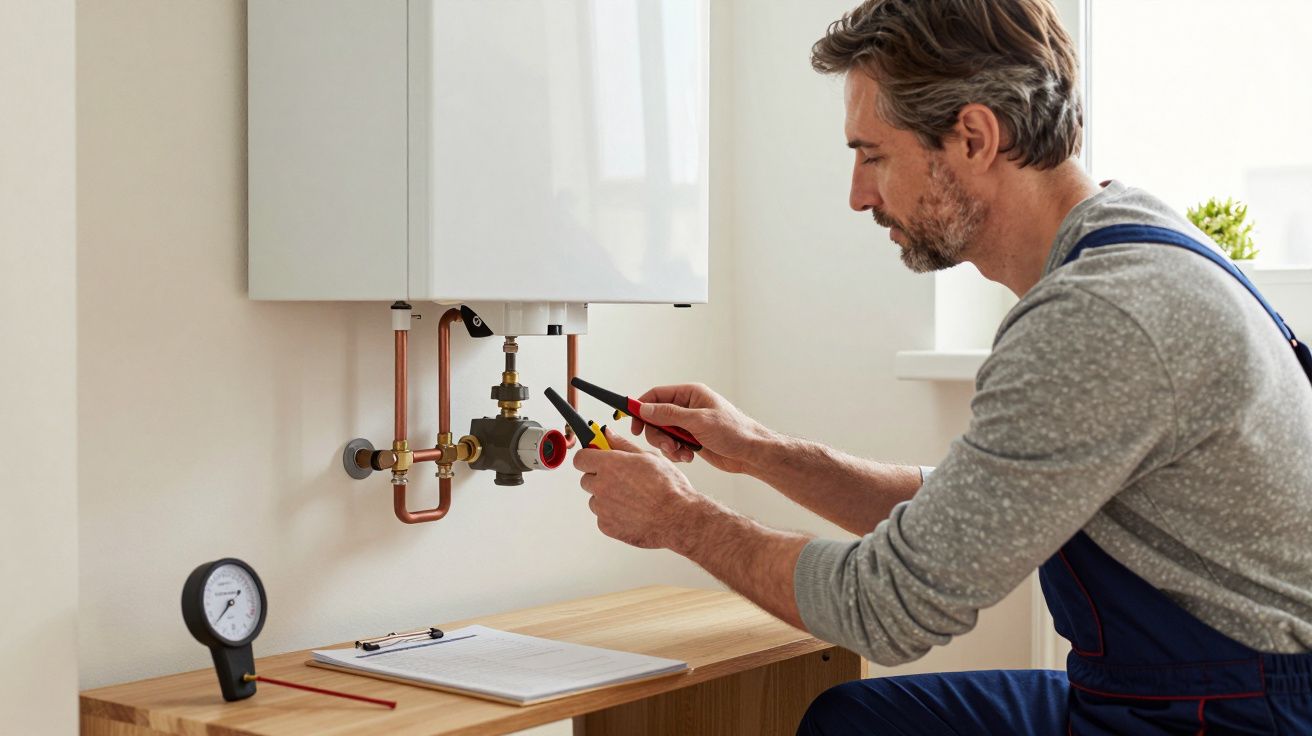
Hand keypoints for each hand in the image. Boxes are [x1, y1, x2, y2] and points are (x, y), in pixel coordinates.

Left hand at [574, 429, 715, 550]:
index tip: (594, 459)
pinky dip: (613, 515)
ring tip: (631, 498)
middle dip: (599, 478)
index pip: (580, 458)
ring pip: (595, 500)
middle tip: (621, 480)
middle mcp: (602, 486)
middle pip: (586, 480)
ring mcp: (602, 508)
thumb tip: (607, 434)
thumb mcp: (648, 457)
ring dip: (606, 498)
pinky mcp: (606, 526)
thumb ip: (622, 445)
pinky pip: (603, 517)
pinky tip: (632, 512)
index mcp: (609, 465)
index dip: (588, 457)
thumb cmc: (669, 488)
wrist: (678, 518)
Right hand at [631, 384, 770, 473]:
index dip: (642, 408)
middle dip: (657, 434)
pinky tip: (690, 457)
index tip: (634, 425)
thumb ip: (669, 414)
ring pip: (663, 434)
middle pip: (656, 418)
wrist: (751, 453)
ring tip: (682, 453)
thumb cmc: (733, 431)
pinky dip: (677, 453)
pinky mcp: (692, 440)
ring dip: (668, 446)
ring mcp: (689, 424)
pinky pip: (673, 445)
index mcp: (690, 394)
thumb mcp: (698, 421)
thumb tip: (644, 409)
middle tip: (667, 446)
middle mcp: (687, 407)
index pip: (656, 395)